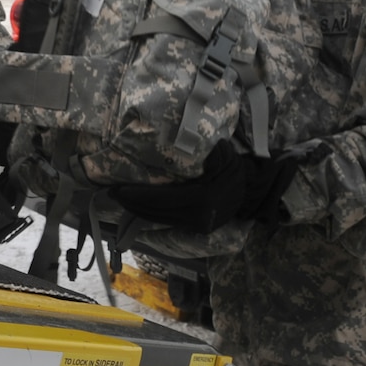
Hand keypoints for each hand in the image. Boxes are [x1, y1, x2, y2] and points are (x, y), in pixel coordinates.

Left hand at [108, 141, 301, 232]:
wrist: (255, 188)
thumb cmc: (236, 167)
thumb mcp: (222, 155)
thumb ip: (205, 152)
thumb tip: (186, 138)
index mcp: (201, 199)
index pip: (160, 200)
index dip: (136, 195)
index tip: (117, 189)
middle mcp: (197, 216)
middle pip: (155, 212)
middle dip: (130, 203)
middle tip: (111, 193)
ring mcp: (197, 224)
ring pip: (159, 219)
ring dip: (137, 210)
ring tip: (119, 198)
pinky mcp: (196, 227)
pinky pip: (167, 221)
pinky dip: (149, 214)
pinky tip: (137, 206)